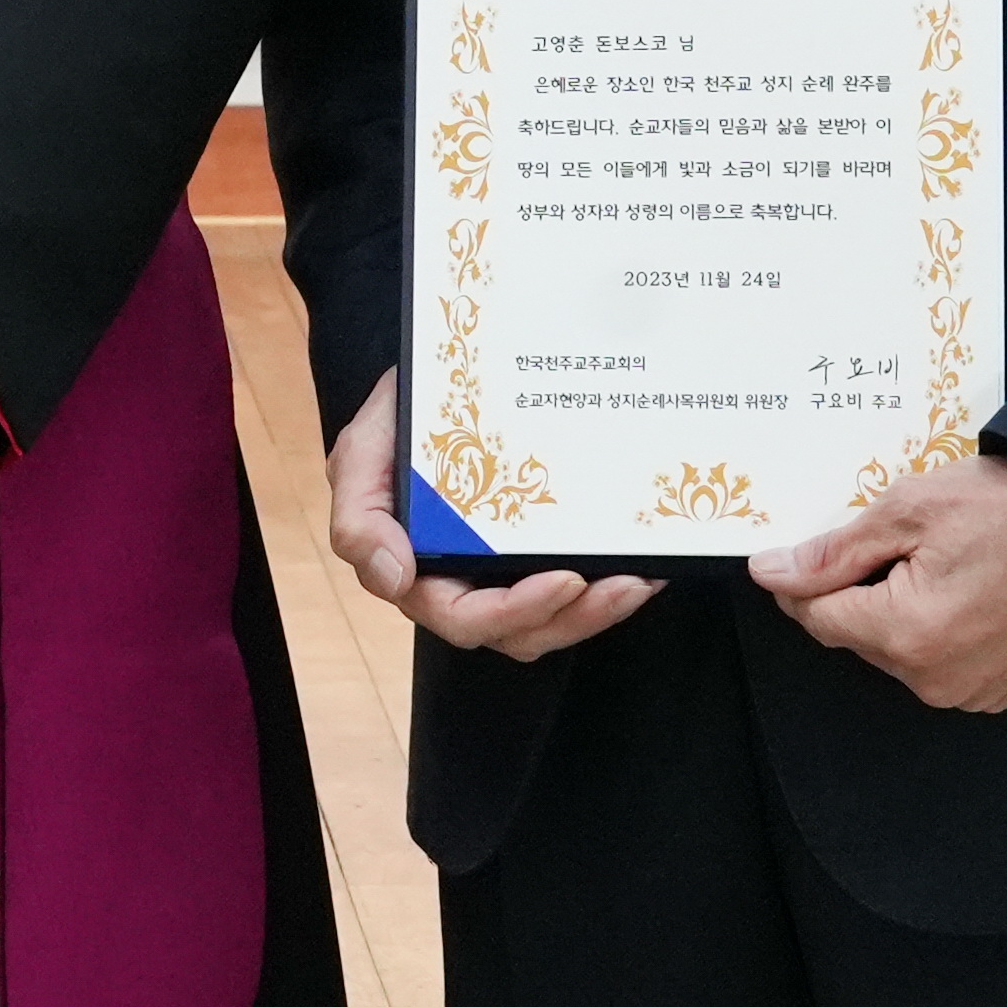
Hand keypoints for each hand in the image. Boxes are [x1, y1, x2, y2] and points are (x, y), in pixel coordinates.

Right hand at [322, 373, 659, 661]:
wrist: (441, 375)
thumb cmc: (399, 418)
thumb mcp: (362, 452)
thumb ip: (358, 514)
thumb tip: (393, 577)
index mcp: (417, 571)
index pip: (462, 616)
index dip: (514, 611)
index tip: (564, 580)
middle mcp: (463, 583)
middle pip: (519, 631)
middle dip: (574, 617)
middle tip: (622, 584)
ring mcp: (504, 571)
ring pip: (553, 621)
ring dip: (600, 610)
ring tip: (639, 579)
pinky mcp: (539, 552)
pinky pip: (575, 590)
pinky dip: (610, 583)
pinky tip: (647, 562)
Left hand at [756, 451, 1006, 712]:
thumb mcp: (910, 508)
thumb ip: (834, 552)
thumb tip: (770, 573)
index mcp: (907, 635)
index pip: (816, 616)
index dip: (806, 577)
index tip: (814, 544)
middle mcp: (936, 680)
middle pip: (857, 634)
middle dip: (861, 588)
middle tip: (901, 538)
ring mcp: (973, 691)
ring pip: (897, 650)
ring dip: (900, 609)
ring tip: (944, 558)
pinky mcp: (1003, 690)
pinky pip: (941, 664)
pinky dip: (939, 629)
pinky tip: (969, 586)